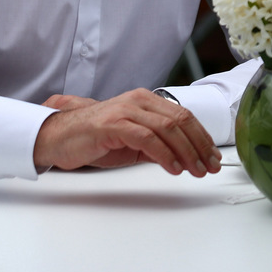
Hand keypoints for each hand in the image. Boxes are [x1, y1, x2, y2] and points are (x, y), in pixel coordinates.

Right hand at [33, 88, 221, 176]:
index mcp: (146, 100)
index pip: (184, 115)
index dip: (202, 136)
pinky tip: (173, 168)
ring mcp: (125, 110)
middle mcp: (138, 100)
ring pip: (167, 128)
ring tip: (196, 170)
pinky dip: (164, 154)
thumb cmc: (95, 139)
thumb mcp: (133, 141)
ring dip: (187, 152)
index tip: (214, 156)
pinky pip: (146, 138)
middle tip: (211, 166)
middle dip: (200, 145)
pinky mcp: (112, 124)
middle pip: (180, 120)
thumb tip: (186, 156)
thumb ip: (158, 143)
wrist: (58, 137)